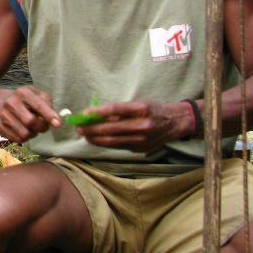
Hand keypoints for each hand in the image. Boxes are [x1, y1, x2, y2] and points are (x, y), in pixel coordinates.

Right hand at [0, 86, 61, 142]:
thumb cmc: (24, 100)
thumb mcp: (36, 95)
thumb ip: (48, 104)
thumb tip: (57, 119)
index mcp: (23, 92)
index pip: (38, 105)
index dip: (49, 115)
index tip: (58, 124)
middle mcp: (11, 102)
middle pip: (31, 122)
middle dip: (42, 127)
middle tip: (44, 126)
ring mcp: (3, 115)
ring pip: (24, 134)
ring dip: (33, 134)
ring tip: (32, 128)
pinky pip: (17, 140)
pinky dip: (24, 138)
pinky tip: (23, 130)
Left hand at [75, 99, 190, 152]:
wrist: (175, 123)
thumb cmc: (152, 110)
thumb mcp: (138, 103)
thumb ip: (119, 109)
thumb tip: (95, 114)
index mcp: (142, 109)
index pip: (116, 109)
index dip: (98, 112)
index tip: (85, 113)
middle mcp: (142, 125)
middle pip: (111, 128)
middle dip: (92, 128)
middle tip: (78, 127)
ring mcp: (141, 139)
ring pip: (112, 140)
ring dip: (95, 138)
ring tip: (83, 134)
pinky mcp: (139, 149)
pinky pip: (117, 146)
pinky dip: (104, 143)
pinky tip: (95, 140)